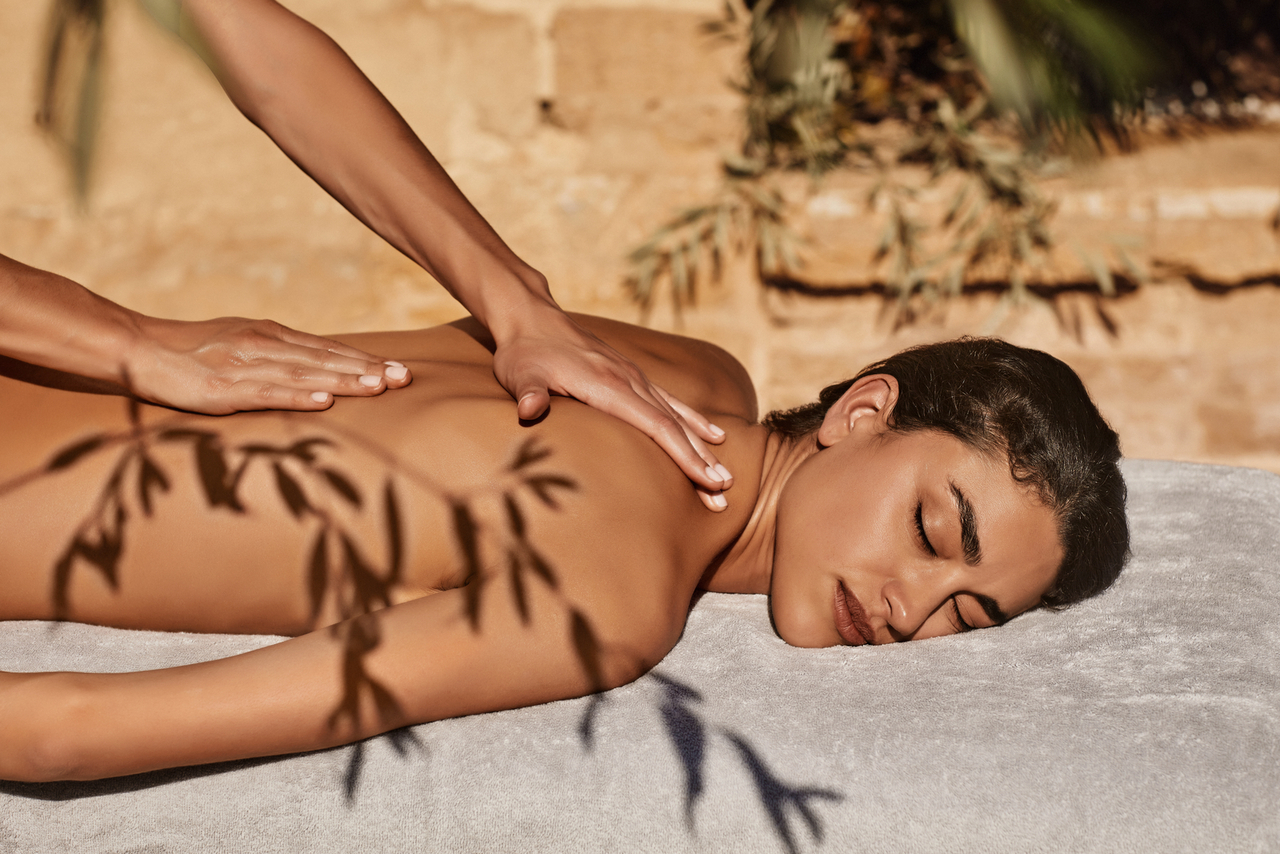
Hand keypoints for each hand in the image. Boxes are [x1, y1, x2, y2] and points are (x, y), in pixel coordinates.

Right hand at [125, 315, 410, 413]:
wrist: (140, 348)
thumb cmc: (195, 351)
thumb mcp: (243, 343)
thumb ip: (280, 354)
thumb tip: (320, 369)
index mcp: (271, 335)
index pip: (328, 350)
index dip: (365, 360)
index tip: (399, 370)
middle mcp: (263, 345)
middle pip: (325, 359)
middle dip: (367, 370)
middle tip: (404, 378)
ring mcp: (244, 365)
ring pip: (303, 374)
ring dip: (343, 381)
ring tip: (377, 388)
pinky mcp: (222, 388)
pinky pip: (267, 393)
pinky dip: (297, 397)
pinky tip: (324, 402)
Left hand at [490, 308, 731, 511]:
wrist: (532, 316)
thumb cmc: (524, 351)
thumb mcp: (520, 373)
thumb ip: (528, 392)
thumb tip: (528, 409)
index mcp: (609, 386)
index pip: (656, 426)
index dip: (682, 454)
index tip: (705, 480)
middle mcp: (630, 381)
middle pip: (674, 427)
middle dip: (700, 461)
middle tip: (723, 493)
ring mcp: (633, 377)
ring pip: (677, 417)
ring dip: (702, 447)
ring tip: (725, 477)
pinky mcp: (631, 376)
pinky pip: (670, 402)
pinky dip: (693, 421)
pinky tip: (713, 435)